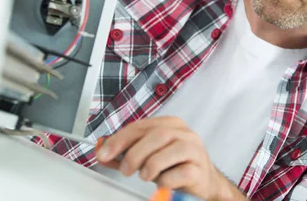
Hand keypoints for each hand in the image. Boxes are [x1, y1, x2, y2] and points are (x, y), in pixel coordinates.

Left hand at [96, 117, 245, 200]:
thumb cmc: (174, 165)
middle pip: (155, 136)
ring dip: (150, 166)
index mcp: (170, 124)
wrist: (203, 181)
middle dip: (134, 154)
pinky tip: (162, 182)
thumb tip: (103, 150)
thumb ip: (126, 152)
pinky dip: (165, 180)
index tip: (104, 153)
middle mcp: (184, 133)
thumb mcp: (148, 155)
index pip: (141, 126)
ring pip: (168, 151)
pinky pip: (179, 173)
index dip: (120, 139)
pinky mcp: (199, 170)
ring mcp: (194, 150)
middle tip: (125, 170)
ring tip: (145, 176)